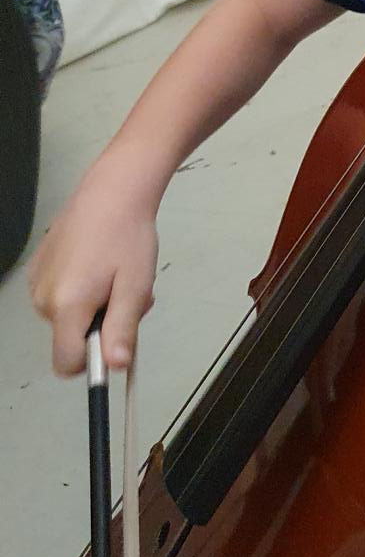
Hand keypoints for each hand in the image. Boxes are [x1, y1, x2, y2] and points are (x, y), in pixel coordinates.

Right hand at [28, 158, 158, 376]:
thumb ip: (123, 329)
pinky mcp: (38, 268)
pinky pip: (61, 297)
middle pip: (72, 338)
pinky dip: (82, 291)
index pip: (66, 362)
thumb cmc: (127, 234)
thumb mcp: (135, 286)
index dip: (93, 361)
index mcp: (66, 305)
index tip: (115, 343)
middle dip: (102, 326)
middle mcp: (43, 297)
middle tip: (127, 294)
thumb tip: (115, 366)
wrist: (112, 191)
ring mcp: (37, 282)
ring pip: (69, 318)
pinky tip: (98, 265)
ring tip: (115, 276)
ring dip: (95, 307)